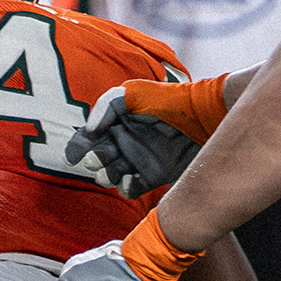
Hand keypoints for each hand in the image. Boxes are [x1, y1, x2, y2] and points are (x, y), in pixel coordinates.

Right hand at [65, 80, 211, 198]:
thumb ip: (106, 106)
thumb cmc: (171, 101)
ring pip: (110, 176)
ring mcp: (139, 160)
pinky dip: (126, 187)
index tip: (73, 157)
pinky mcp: (154, 175)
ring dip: (106, 176)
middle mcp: (124, 142)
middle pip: (95, 159)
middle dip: (93, 161)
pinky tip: (131, 180)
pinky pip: (131, 188)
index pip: (87, 138)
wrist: (206, 118)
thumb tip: (90, 130)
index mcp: (115, 123)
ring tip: (114, 172)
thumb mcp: (135, 92)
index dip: (76, 148)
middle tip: (100, 159)